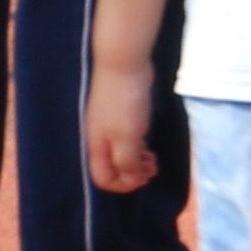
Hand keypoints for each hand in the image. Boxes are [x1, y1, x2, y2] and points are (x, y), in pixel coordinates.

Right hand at [83, 56, 158, 193]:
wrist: (124, 65)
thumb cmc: (125, 103)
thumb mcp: (127, 137)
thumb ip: (127, 161)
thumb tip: (131, 179)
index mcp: (97, 148)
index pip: (102, 179)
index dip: (123, 185)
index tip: (143, 178)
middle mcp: (100, 140)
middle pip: (112, 168)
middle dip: (132, 174)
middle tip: (153, 169)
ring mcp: (110, 127)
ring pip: (121, 154)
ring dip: (138, 162)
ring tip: (154, 160)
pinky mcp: (121, 116)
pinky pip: (127, 141)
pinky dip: (138, 148)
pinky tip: (149, 146)